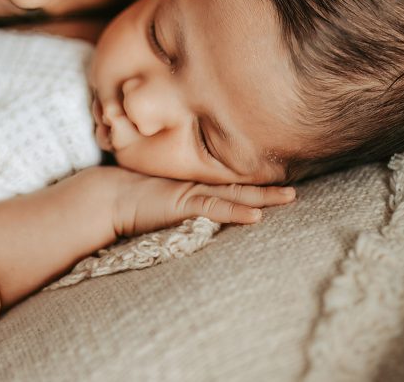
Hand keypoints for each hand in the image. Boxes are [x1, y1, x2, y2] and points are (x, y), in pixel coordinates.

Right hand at [104, 167, 295, 236]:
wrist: (108, 197)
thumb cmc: (127, 199)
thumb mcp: (157, 201)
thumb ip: (173, 203)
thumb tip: (180, 209)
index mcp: (192, 187)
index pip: (228, 187)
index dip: (252, 187)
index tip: (275, 186)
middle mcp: (196, 187)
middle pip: (239, 187)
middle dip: (268, 190)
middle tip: (294, 191)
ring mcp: (191, 194)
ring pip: (235, 195)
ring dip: (264, 198)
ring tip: (289, 198)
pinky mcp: (184, 204)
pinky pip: (216, 209)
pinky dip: (237, 213)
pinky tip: (256, 216)